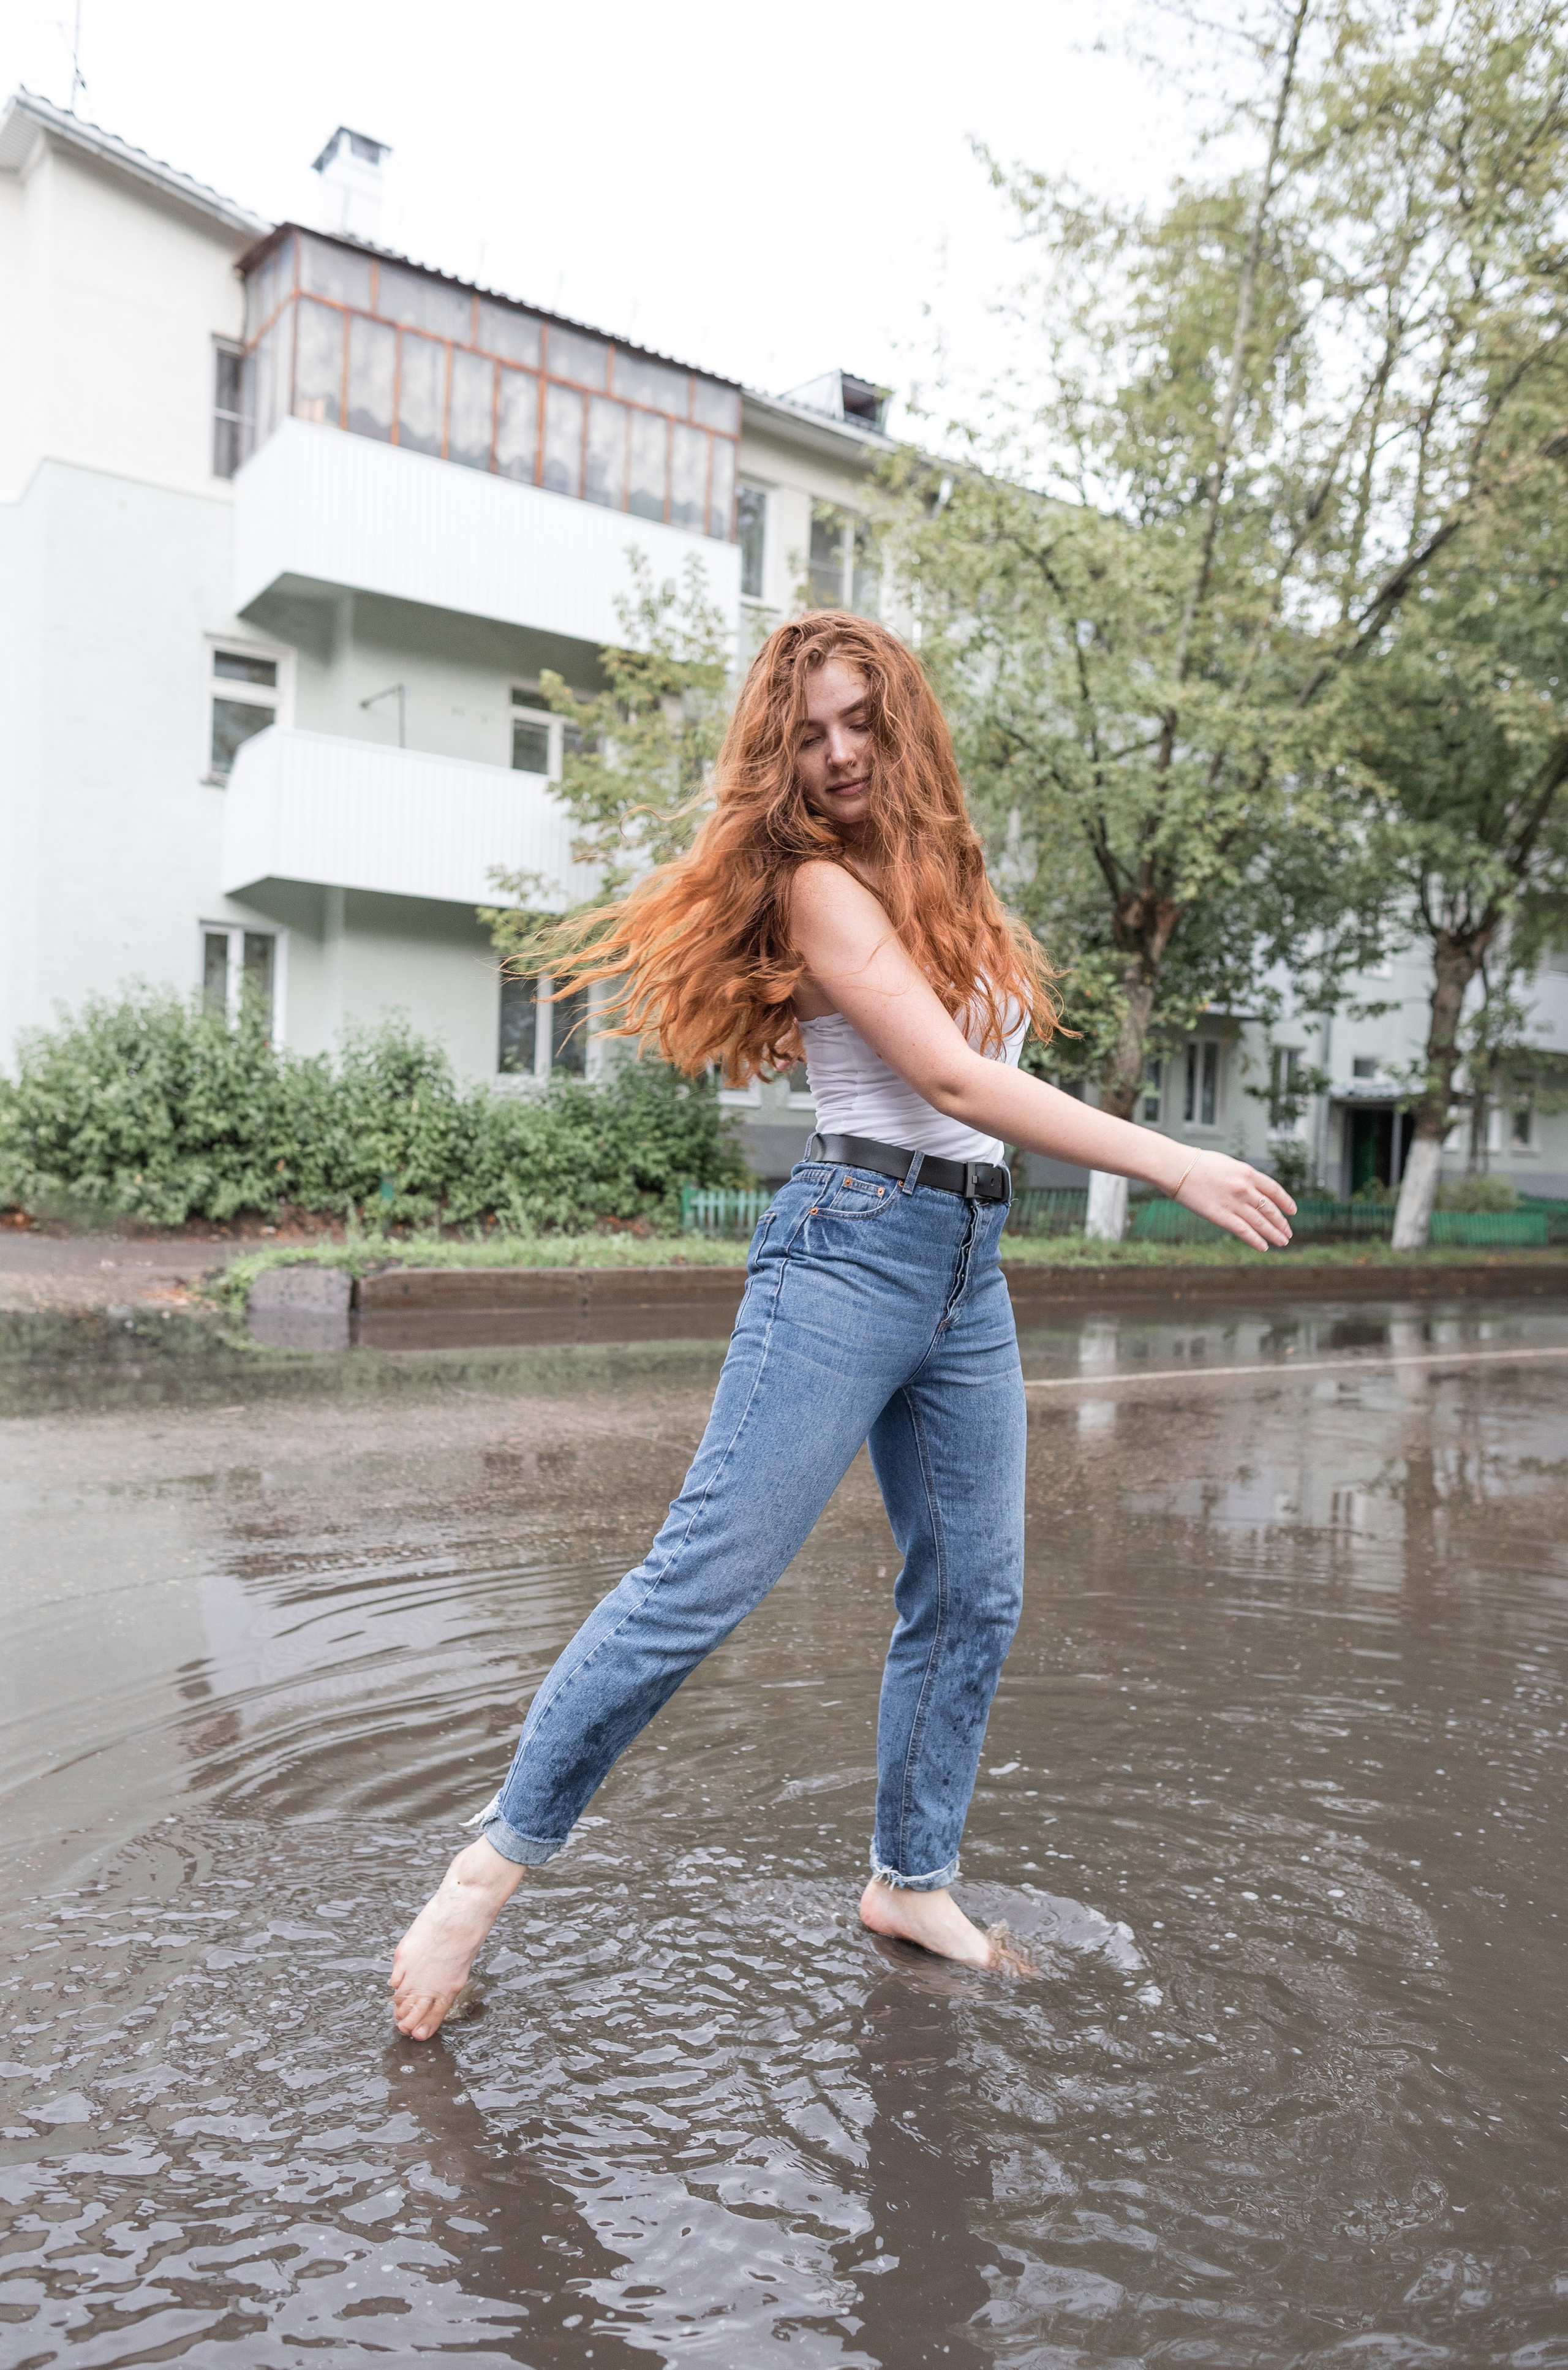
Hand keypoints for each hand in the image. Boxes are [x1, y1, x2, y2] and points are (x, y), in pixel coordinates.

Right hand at [1174, 1150, 1295, 1249]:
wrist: (1176, 1167)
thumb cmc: (1197, 1164)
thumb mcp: (1227, 1164)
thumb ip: (1242, 1177)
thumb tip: (1252, 1189)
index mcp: (1247, 1173)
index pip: (1274, 1190)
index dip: (1286, 1202)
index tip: (1292, 1211)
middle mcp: (1244, 1188)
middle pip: (1269, 1209)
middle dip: (1281, 1223)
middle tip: (1288, 1233)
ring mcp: (1233, 1202)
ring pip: (1260, 1222)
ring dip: (1274, 1234)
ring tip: (1282, 1242)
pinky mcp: (1220, 1215)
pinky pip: (1243, 1231)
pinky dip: (1255, 1240)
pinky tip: (1263, 1247)